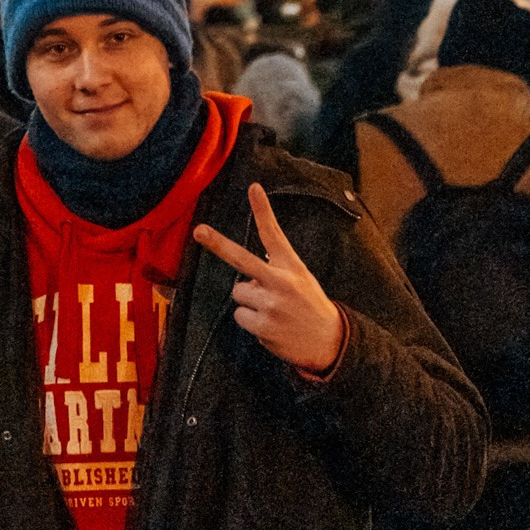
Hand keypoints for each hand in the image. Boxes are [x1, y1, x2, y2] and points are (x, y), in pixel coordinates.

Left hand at [194, 183, 344, 374]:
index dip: (262, 210)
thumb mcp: (300, 277)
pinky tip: (272, 325)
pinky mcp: (264, 327)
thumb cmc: (309, 305)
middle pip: (242, 258)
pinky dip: (251, 322)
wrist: (330, 342)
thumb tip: (246, 274)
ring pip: (238, 293)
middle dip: (218, 244)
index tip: (253, 187)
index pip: (274, 234)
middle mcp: (281, 282)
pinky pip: (240, 316)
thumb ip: (275, 269)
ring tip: (273, 310)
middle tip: (199, 231)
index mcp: (291, 266)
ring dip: (249, 302)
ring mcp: (271, 305)